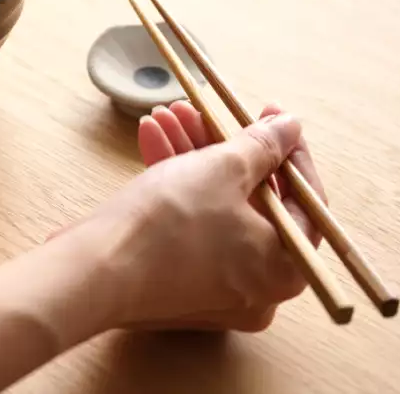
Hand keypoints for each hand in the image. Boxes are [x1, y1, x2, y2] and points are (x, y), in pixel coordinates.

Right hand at [50, 102, 324, 333]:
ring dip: (192, 156)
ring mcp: (214, 289)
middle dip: (223, 146)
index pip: (304, 201)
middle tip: (208, 111)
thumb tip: (289, 128)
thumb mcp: (223, 167)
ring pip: (215, 209)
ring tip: (167, 115)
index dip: (288, 150)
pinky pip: (190, 227)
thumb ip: (263, 144)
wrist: (95, 270)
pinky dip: (176, 186)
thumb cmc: (169, 222)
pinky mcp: (176, 282)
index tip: (271, 117)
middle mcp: (258, 288)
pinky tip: (151, 139)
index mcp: (286, 268)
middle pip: (253, 201)